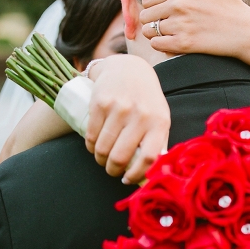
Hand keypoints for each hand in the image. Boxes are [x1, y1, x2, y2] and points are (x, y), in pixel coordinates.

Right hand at [86, 54, 169, 182]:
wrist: (128, 69)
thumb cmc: (146, 99)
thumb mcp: (159, 117)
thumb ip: (158, 142)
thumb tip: (155, 174)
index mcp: (159, 122)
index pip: (149, 158)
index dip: (136, 175)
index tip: (127, 180)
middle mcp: (140, 115)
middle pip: (120, 157)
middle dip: (112, 170)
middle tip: (111, 170)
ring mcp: (119, 109)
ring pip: (102, 148)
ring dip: (99, 159)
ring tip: (102, 158)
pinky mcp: (100, 103)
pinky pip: (90, 135)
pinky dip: (90, 146)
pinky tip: (93, 146)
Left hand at [139, 0, 249, 56]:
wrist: (247, 31)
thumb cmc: (232, 5)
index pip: (148, 0)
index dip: (155, 8)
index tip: (166, 13)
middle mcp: (178, 5)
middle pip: (145, 15)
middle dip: (153, 21)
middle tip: (167, 25)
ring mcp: (180, 24)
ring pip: (148, 31)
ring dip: (156, 34)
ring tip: (170, 34)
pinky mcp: (183, 43)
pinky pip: (156, 44)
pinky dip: (161, 45)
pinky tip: (172, 43)